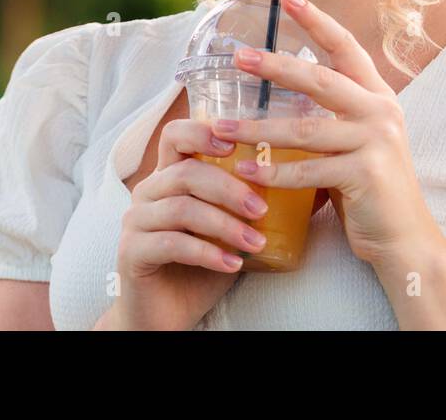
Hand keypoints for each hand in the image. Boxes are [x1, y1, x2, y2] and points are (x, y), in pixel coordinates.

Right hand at [111, 116, 270, 329]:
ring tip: (255, 243)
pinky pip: (171, 243)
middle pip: (186, 171)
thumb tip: (315, 187)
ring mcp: (135, 221)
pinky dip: (207, 253)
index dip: (203, 131)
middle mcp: (147, 192)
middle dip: (229, 188)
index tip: (237, 143)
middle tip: (261, 209)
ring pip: (181, 207)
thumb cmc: (201, 267)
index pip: (175, 135)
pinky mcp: (131, 251)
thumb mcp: (231, 230)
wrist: (165, 315)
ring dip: (224, 224)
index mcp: (168, 176)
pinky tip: (233, 265)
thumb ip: (255, 205)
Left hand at [215, 0, 438, 266]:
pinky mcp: (365, 175)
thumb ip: (329, 118)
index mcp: (377, 97)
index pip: (345, 47)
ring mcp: (375, 142)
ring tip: (221, 128)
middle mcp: (380, 112)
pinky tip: (245, 171)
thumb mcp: (354, 143)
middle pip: (319, 80)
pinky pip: (308, 171)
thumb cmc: (370, 190)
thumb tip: (282, 96)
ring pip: (304, 129)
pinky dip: (273, 172)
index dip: (316, 20)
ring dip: (257, 129)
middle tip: (238, 57)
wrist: (406, 239)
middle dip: (275, 66)